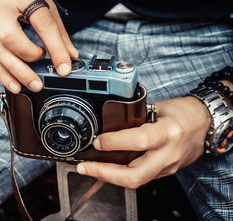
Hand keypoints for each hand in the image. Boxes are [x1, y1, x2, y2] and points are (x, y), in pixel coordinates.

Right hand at [0, 0, 77, 92]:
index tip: (64, 67)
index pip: (42, 22)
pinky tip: (13, 82)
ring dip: (15, 71)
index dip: (55, 48)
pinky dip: (1, 71)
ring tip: (31, 84)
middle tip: (42, 74)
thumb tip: (70, 55)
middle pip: (11, 37)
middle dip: (28, 59)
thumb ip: (57, 29)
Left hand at [76, 96, 211, 188]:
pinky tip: (106, 169)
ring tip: (89, 168)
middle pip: (136, 175)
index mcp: (168, 131)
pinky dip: (120, 175)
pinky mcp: (165, 172)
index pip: (140, 140)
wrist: (205, 124)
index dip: (115, 142)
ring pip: (136, 181)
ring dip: (109, 177)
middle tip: (84, 167)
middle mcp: (169, 153)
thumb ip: (135, 117)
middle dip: (105, 174)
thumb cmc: (182, 112)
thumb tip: (108, 123)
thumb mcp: (158, 107)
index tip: (97, 141)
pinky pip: (140, 178)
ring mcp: (168, 166)